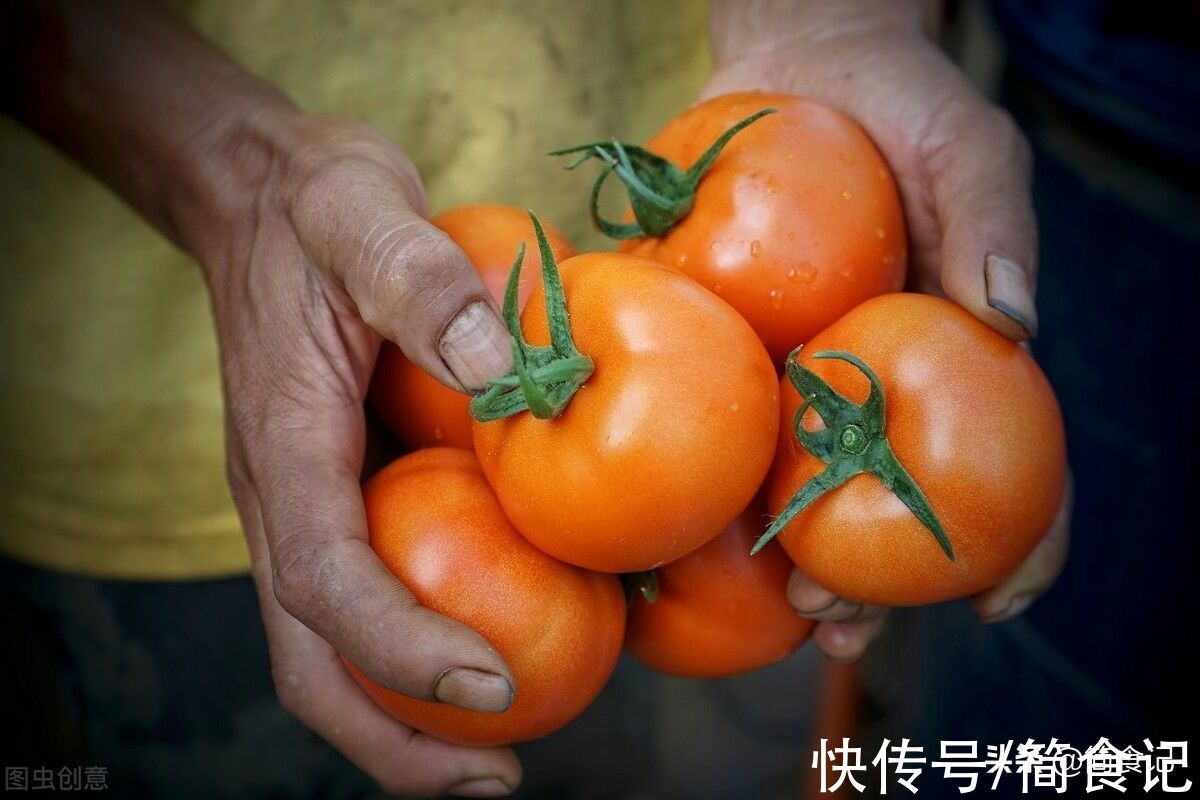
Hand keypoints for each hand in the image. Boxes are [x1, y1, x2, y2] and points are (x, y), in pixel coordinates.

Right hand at [203, 110, 519, 796]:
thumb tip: (500, 368)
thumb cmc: (315, 205)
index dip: (400, 647)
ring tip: (498, 760)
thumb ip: (419, 277)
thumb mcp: (362, 209)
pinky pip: (367, 599)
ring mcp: (308, 502)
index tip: (492, 687)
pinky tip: (495, 658)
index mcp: (284, 443)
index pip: (324, 577)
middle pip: (313, 658)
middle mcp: (284, 495)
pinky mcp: (339, 493)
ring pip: (332, 648)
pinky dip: (417, 654)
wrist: (262, 196)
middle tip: (495, 784)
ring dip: (405, 719)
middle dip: (393, 739)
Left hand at [705, 0, 1070, 659]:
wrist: (794, 67)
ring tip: (774, 613)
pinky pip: (717, 431)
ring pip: (802, 496)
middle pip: (892, 511)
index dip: (1020, 545)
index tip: (997, 606)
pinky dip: (704, 488)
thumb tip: (1013, 320)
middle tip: (833, 620)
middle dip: (874, 588)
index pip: (1013, 467)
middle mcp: (878, 389)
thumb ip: (991, 223)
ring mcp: (802, 382)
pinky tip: (682, 537)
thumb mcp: (965, 146)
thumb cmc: (897, 102)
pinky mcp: (731, 358)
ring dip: (791, 568)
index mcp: (951, 360)